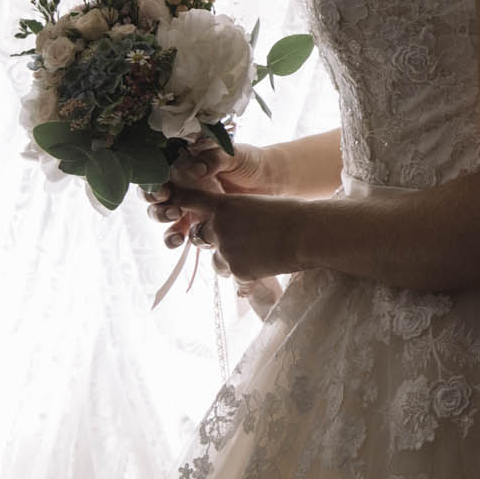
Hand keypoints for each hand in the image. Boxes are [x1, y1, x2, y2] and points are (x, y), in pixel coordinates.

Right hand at [144, 134, 276, 244]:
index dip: (152, 183)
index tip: (163, 190)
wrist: (271, 181)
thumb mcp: (232, 154)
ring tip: (177, 227)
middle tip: (173, 210)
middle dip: (157, 206)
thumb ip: (214, 158)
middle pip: (155, 198)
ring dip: (163, 224)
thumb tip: (195, 169)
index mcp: (183, 166)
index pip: (156, 174)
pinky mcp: (198, 223)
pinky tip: (182, 240)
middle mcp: (181, 186)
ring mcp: (188, 206)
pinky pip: (180, 233)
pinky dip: (176, 239)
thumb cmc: (249, 162)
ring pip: (163, 217)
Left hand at [153, 182, 305, 284]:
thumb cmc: (292, 213)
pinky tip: (266, 268)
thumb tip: (229, 226)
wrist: (308, 234)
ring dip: (230, 260)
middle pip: (200, 236)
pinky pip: (234, 278)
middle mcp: (218, 227)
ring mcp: (226, 251)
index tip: (171, 202)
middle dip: (214, 240)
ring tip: (258, 255)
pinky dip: (247, 276)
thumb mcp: (259, 205)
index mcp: (224, 206)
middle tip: (238, 239)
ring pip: (216, 260)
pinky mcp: (237, 271)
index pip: (191, 201)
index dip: (181, 201)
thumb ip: (238, 214)